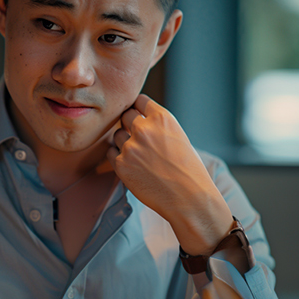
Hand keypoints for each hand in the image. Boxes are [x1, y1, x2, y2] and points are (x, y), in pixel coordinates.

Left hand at [107, 94, 233, 255]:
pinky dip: (118, 157)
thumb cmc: (188, 169)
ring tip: (141, 156)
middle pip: (124, 116)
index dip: (138, 108)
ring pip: (117, 135)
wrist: (188, 197)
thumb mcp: (178, 136)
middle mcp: (144, 129)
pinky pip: (111, 153)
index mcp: (162, 118)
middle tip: (139, 139)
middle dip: (129, 124)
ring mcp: (130, 147)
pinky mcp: (121, 164)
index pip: (139, 100)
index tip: (139, 115)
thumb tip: (137, 119)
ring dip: (124, 142)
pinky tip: (133, 165)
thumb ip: (157, 125)